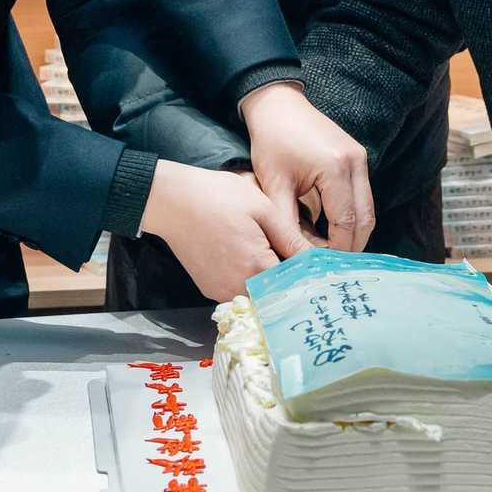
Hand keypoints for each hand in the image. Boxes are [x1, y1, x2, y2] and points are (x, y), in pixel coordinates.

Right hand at [139, 159, 304, 301]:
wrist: (171, 200)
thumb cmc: (218, 196)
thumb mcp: (263, 209)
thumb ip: (292, 240)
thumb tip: (318, 261)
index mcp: (256, 268)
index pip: (296, 284)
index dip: (310, 275)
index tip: (320, 265)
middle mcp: (238, 288)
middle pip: (277, 294)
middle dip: (290, 279)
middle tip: (298, 255)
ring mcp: (220, 291)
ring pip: (258, 295)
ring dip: (269, 280)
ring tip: (272, 251)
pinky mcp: (209, 289)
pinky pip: (239, 291)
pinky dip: (249, 279)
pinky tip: (249, 255)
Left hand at [238, 81, 373, 253]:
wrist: (279, 104)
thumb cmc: (271, 142)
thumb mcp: (273, 186)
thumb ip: (286, 223)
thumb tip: (294, 258)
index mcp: (334, 168)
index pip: (345, 223)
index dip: (336, 250)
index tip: (320, 268)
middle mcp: (355, 163)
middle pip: (365, 219)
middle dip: (350, 246)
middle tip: (330, 266)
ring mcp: (360, 159)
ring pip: (368, 209)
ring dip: (353, 232)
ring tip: (331, 252)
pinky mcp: (358, 157)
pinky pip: (362, 195)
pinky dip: (352, 215)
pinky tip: (333, 229)